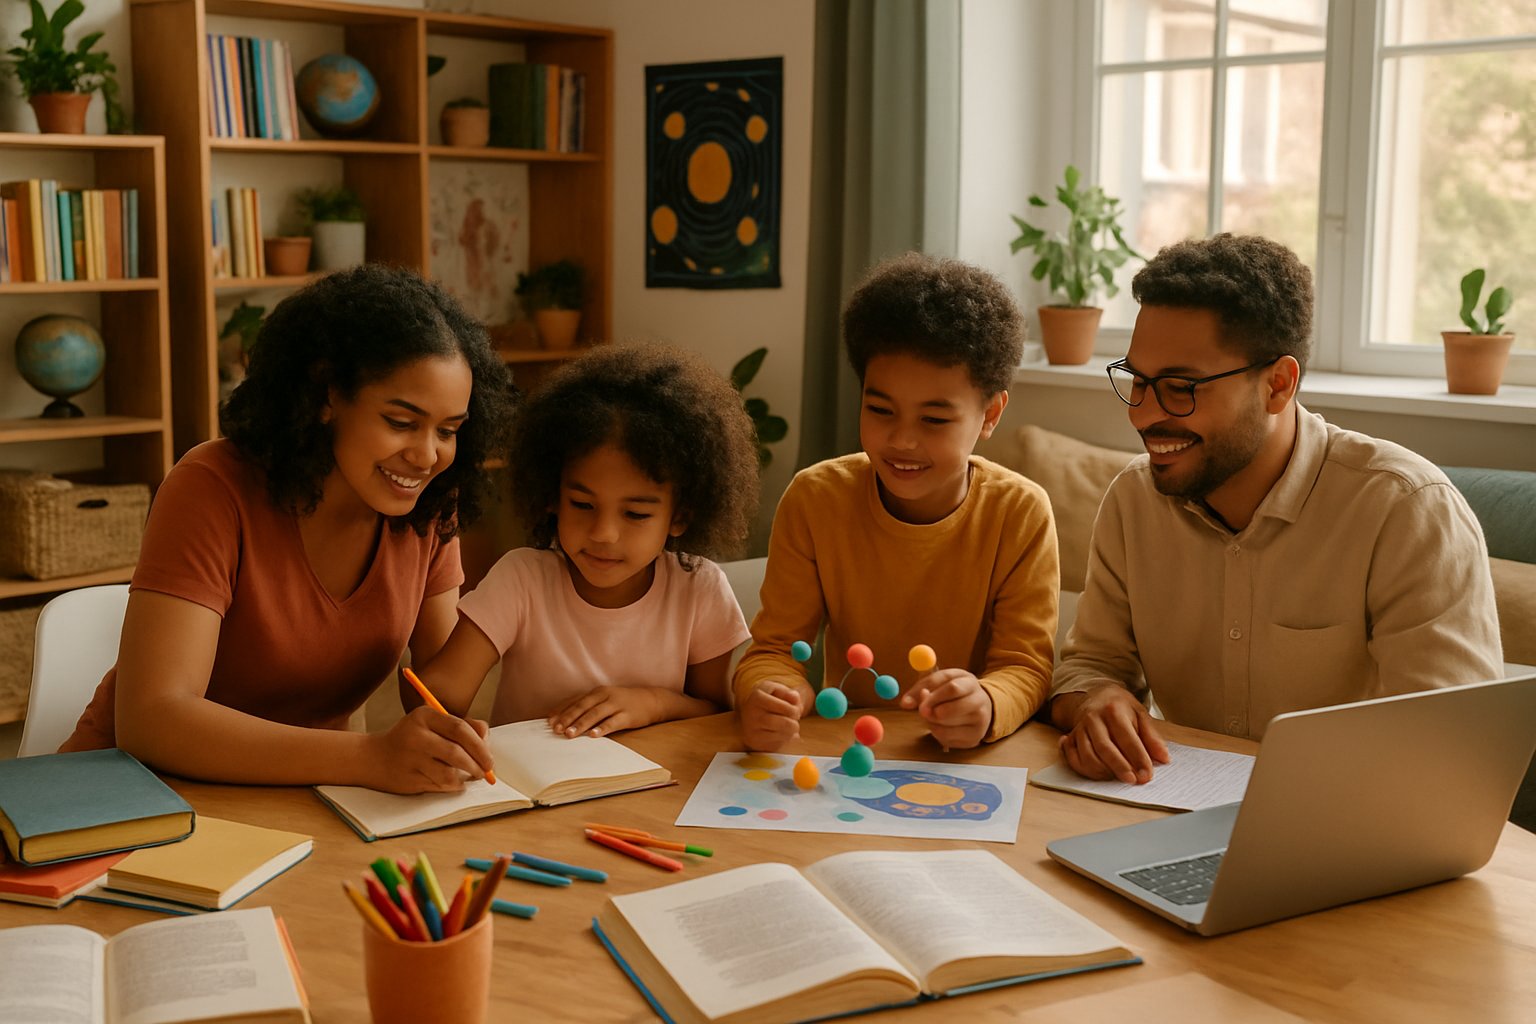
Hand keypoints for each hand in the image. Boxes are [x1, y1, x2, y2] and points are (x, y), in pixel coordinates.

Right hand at [366, 705, 494, 793]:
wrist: (373, 758)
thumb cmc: (413, 739)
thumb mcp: (433, 723)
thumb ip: (463, 727)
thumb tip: (487, 743)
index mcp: (424, 716)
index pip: (460, 728)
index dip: (481, 745)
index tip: (489, 757)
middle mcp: (415, 736)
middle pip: (457, 753)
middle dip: (478, 764)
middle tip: (485, 771)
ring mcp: (410, 759)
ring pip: (449, 774)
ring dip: (464, 778)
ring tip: (467, 776)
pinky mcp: (408, 780)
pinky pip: (440, 786)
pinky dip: (451, 786)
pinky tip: (450, 782)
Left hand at [548, 686, 662, 737]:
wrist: (651, 700)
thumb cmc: (623, 702)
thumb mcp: (605, 700)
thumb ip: (588, 707)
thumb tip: (564, 719)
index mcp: (597, 692)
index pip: (575, 701)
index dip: (562, 711)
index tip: (549, 722)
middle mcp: (605, 695)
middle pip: (583, 706)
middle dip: (568, 718)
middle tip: (556, 730)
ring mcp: (617, 704)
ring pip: (595, 714)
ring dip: (581, 724)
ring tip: (570, 734)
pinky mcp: (628, 715)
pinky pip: (613, 722)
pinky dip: (602, 728)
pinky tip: (593, 735)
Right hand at [739, 681, 804, 751]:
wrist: (750, 711)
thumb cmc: (767, 698)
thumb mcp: (777, 689)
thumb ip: (789, 693)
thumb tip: (796, 701)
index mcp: (757, 698)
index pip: (785, 708)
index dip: (794, 710)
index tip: (794, 709)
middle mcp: (751, 714)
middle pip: (784, 724)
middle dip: (794, 723)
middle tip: (794, 721)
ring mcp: (751, 731)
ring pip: (782, 736)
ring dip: (790, 732)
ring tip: (787, 726)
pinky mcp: (755, 743)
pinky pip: (777, 746)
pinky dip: (784, 740)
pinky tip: (780, 733)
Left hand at [900, 669, 992, 749]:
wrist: (980, 709)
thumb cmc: (954, 695)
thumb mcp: (940, 684)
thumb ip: (922, 689)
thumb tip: (905, 703)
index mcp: (969, 681)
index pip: (951, 686)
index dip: (931, 694)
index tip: (916, 702)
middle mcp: (979, 699)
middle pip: (953, 706)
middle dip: (932, 710)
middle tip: (922, 711)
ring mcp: (980, 719)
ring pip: (947, 724)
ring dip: (932, 722)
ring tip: (934, 717)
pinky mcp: (975, 736)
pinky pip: (948, 737)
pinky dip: (937, 733)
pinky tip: (942, 726)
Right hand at [1053, 685, 1170, 783]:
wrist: (1096, 696)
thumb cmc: (1121, 708)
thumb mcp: (1140, 715)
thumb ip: (1152, 737)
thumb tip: (1163, 758)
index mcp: (1113, 710)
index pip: (1127, 738)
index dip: (1138, 758)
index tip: (1146, 775)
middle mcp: (1093, 718)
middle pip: (1105, 748)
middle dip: (1120, 767)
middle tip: (1133, 781)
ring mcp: (1080, 728)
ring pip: (1087, 755)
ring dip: (1103, 771)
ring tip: (1117, 778)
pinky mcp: (1070, 738)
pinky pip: (1074, 758)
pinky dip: (1085, 769)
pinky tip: (1098, 773)